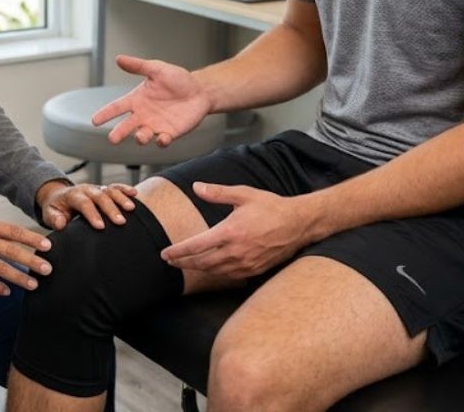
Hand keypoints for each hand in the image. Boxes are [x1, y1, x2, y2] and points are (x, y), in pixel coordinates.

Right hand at [0, 209, 52, 295]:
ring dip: (18, 277)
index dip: (32, 238)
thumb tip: (9, 235)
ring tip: (32, 284)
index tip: (47, 245)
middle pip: (11, 251)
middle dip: (31, 261)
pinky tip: (6, 292)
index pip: (14, 231)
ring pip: (0, 268)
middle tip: (47, 268)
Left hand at [37, 180, 136, 230]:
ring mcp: (96, 188)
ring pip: (110, 190)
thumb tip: (61, 223)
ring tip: (131, 209)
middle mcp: (86, 189)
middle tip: (120, 222)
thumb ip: (54, 218)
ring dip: (121, 198)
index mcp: (72, 195)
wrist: (58, 197)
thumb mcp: (49, 213)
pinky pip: (115, 187)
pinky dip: (125, 189)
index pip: (84, 203)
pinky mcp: (103, 189)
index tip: (101, 226)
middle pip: (100, 196)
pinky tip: (135, 194)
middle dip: (111, 209)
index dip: (92, 214)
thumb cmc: (56, 208)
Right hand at [91, 54, 211, 146]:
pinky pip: (162, 141)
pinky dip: (161, 141)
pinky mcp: (170, 133)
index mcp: (137, 100)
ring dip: (140, 137)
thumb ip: (138, 66)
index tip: (95, 121)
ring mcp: (156, 126)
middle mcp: (143, 115)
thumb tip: (118, 58)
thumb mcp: (157, 69)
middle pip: (126, 126)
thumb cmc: (178, 79)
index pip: (117, 107)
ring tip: (139, 136)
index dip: (106, 113)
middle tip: (112, 139)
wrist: (200, 91)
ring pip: (143, 135)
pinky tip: (162, 138)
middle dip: (119, 133)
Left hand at [160, 183, 309, 279]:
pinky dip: (216, 272)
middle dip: (183, 263)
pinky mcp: (254, 270)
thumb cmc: (270, 207)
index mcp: (230, 232)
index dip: (178, 251)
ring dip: (198, 269)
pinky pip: (229, 275)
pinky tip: (210, 268)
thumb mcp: (243, 195)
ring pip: (214, 271)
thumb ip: (217, 193)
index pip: (196, 246)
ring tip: (186, 264)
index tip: (165, 254)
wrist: (298, 224)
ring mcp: (246, 263)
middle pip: (202, 263)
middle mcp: (236, 251)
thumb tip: (196, 187)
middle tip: (170, 261)